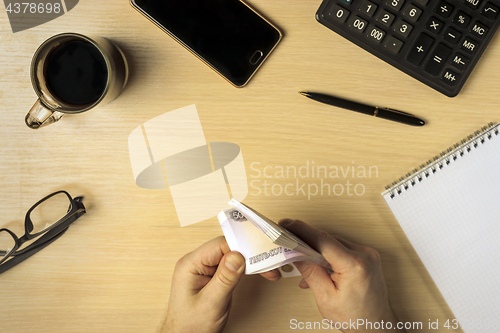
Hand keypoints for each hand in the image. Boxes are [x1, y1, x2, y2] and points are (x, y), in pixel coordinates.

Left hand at [160, 236, 280, 332]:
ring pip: (232, 257)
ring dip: (250, 262)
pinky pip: (232, 266)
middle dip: (249, 255)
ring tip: (268, 270)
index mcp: (191, 264)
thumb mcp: (210, 303)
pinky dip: (246, 269)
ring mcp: (205, 269)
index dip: (241, 248)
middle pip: (227, 248)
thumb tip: (237, 256)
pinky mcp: (213, 276)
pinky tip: (257, 272)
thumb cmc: (190, 325)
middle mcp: (197, 263)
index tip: (258, 255)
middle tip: (269, 265)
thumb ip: (224, 279)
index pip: (219, 245)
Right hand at [279, 219, 403, 332]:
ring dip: (318, 251)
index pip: (322, 240)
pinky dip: (328, 255)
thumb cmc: (356, 318)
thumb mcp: (326, 297)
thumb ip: (310, 272)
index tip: (287, 225)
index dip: (302, 230)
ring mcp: (368, 254)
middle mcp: (365, 255)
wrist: (377, 326)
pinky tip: (320, 266)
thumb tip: (296, 253)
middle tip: (288, 246)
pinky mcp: (367, 256)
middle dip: (307, 243)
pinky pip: (342, 249)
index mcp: (355, 265)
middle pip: (327, 240)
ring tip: (305, 263)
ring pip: (333, 243)